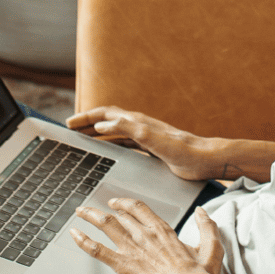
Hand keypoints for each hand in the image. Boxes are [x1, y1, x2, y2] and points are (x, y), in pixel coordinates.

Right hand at [67, 107, 220, 180]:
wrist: (205, 159)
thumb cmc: (183, 150)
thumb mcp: (153, 139)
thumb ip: (128, 130)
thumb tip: (102, 125)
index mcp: (138, 122)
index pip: (106, 114)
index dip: (86, 117)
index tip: (69, 123)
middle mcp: (140, 126)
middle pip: (108, 120)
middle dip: (88, 123)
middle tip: (70, 129)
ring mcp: (146, 137)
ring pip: (115, 132)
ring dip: (98, 134)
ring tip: (83, 139)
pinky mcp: (151, 149)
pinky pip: (125, 144)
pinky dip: (111, 145)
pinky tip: (108, 153)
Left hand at [70, 198, 227, 273]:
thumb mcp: (211, 247)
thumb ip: (207, 227)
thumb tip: (203, 213)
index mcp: (163, 229)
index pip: (138, 208)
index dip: (124, 203)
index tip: (116, 203)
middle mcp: (145, 234)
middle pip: (119, 214)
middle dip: (103, 209)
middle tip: (92, 208)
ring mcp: (133, 248)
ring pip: (106, 225)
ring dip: (90, 216)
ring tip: (80, 212)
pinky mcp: (124, 265)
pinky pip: (98, 250)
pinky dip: (84, 241)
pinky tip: (74, 235)